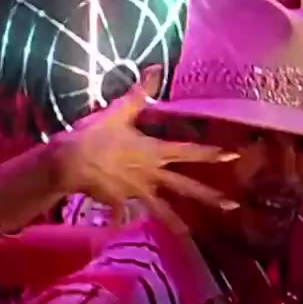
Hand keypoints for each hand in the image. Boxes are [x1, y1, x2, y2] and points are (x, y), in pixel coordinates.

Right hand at [57, 67, 237, 221]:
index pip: (189, 152)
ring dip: (176, 222)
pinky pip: (123, 215)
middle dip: (209, 196)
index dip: (211, 153)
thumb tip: (157, 68)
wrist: (69, 162)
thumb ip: (139, 93)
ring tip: (190, 235)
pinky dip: (121, 222)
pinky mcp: (120, 201)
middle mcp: (151, 174)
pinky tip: (120, 231)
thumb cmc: (95, 135)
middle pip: (185, 187)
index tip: (233, 155)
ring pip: (161, 209)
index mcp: (154, 151)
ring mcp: (137, 191)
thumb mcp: (119, 112)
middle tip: (232, 206)